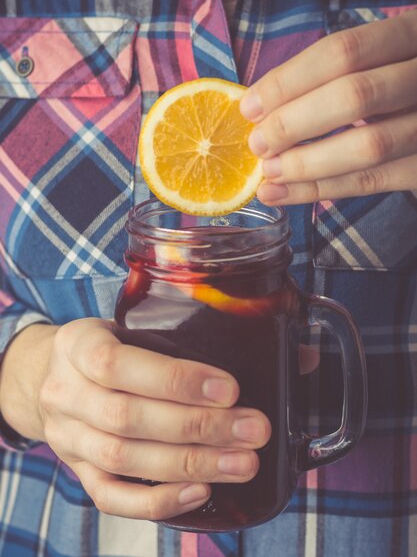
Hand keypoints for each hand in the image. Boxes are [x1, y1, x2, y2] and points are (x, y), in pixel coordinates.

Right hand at [36, 318, 269, 520]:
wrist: (49, 375)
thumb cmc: (108, 345)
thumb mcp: (135, 324)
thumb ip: (201, 335)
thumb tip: (299, 354)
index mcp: (78, 344)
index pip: (120, 363)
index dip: (176, 379)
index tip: (230, 389)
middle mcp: (66, 392)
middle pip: (129, 418)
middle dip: (198, 427)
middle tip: (253, 430)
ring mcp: (68, 437)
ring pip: (124, 460)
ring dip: (189, 465)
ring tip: (243, 463)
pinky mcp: (77, 471)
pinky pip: (112, 497)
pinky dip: (158, 500)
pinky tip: (202, 492)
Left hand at [240, 8, 416, 203]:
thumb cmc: (394, 91)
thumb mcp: (376, 64)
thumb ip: (329, 77)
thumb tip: (258, 106)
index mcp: (411, 35)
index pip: (344, 51)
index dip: (289, 80)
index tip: (249, 107)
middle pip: (355, 96)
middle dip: (294, 123)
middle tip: (257, 144)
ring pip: (367, 146)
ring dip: (306, 163)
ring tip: (267, 173)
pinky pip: (370, 182)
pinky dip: (319, 190)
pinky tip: (282, 193)